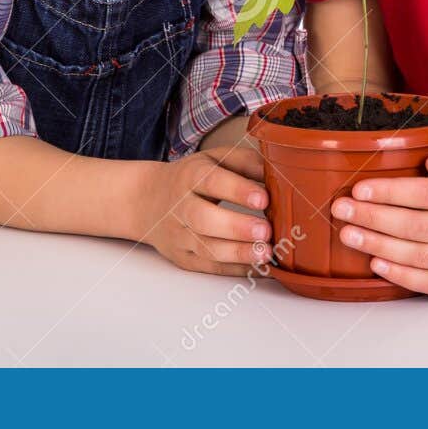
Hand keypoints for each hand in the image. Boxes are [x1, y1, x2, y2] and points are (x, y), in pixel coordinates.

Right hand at [139, 144, 272, 276]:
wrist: (149, 200)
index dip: (238, 190)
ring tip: (266, 253)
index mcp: (191, 176)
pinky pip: (209, 266)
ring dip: (238, 253)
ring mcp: (179, 235)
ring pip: (206, 248)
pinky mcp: (183, 258)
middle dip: (236, 227)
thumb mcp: (215, 159)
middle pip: (204, 219)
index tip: (264, 198)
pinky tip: (259, 267)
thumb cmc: (193, 178)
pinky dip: (236, 268)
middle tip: (266, 231)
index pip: (212, 181)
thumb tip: (278, 175)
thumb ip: (246, 163)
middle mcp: (181, 206)